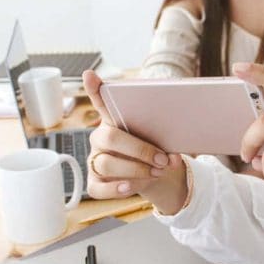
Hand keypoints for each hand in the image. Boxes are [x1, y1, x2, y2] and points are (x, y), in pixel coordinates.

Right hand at [82, 71, 187, 214]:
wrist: (157, 175)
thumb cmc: (156, 150)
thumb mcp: (162, 138)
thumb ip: (164, 138)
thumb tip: (172, 154)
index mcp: (115, 120)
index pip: (102, 100)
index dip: (95, 89)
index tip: (90, 74)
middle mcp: (100, 138)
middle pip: (109, 138)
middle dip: (139, 149)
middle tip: (162, 159)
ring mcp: (95, 160)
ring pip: (106, 164)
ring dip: (135, 170)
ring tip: (156, 172)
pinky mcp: (94, 182)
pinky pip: (98, 188)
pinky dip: (115, 189)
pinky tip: (130, 187)